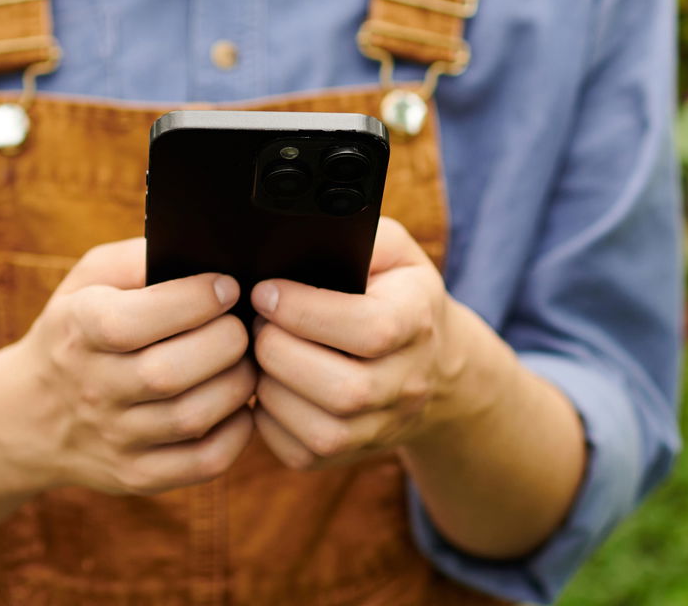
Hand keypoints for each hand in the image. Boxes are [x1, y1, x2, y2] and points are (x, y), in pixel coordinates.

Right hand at [7, 238, 254, 495]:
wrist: (30, 414)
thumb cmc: (78, 329)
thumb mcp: (88, 279)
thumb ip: (137, 258)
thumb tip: (200, 253)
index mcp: (77, 330)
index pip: (134, 321)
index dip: (192, 301)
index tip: (226, 287)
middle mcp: (91, 388)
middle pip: (169, 373)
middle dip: (225, 342)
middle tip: (242, 326)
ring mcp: (113, 439)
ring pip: (192, 418)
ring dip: (238, 384)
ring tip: (244, 362)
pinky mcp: (136, 476)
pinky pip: (203, 463)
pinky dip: (238, 433)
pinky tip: (240, 406)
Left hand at [250, 217, 492, 470]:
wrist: (432, 364)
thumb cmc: (393, 292)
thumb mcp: (389, 250)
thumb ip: (354, 235)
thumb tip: (296, 234)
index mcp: (416, 321)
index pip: (369, 329)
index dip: (306, 311)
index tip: (265, 290)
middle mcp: (407, 383)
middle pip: (343, 390)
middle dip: (280, 351)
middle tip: (255, 323)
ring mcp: (382, 427)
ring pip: (321, 429)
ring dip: (270, 389)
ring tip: (256, 354)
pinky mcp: (348, 454)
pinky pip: (300, 452)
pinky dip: (268, 421)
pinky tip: (264, 385)